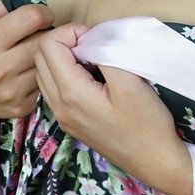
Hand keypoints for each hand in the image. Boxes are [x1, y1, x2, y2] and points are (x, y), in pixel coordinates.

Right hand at [0, 0, 54, 124]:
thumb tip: (20, 2)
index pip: (32, 18)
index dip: (42, 12)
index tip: (40, 16)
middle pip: (44, 41)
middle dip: (46, 33)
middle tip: (40, 33)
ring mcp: (11, 91)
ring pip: (47, 64)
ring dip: (45, 55)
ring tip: (33, 51)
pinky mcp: (21, 107)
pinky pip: (44, 84)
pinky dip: (40, 75)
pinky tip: (29, 71)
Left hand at [32, 22, 188, 192]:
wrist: (155, 161)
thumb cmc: (147, 123)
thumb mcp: (130, 82)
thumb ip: (106, 54)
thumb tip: (91, 37)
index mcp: (70, 93)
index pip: (48, 45)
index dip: (70, 32)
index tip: (96, 38)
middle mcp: (58, 106)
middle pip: (40, 57)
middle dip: (64, 42)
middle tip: (94, 45)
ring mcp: (62, 116)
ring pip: (44, 73)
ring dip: (63, 58)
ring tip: (93, 60)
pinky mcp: (70, 122)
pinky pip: (54, 88)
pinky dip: (66, 74)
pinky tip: (92, 78)